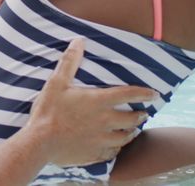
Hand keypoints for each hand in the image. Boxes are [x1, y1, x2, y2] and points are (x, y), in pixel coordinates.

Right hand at [26, 38, 157, 165]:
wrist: (40, 143)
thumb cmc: (48, 111)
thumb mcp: (57, 82)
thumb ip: (70, 61)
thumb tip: (79, 41)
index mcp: (98, 101)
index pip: (127, 94)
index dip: (143, 93)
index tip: (154, 94)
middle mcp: (105, 121)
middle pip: (131, 118)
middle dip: (140, 114)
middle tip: (144, 112)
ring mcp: (101, 139)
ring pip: (125, 137)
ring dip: (132, 132)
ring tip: (134, 129)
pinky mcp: (94, 153)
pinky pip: (112, 152)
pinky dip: (117, 148)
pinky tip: (116, 147)